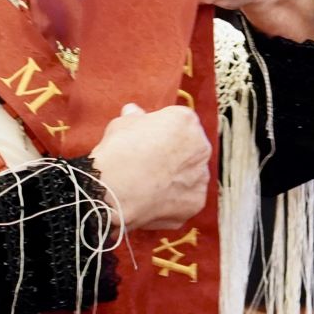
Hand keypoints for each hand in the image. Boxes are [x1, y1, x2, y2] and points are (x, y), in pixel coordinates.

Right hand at [90, 103, 210, 230]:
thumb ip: (135, 117)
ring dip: (176, 177)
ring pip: (191, 174)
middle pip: (190, 148)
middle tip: (150, 163)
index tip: (148, 141)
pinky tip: (154, 200)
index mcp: (186, 121)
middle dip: (173, 154)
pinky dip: (174, 199)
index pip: (179, 123)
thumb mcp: (122, 124)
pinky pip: (187, 197)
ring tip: (150, 184)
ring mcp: (201, 176)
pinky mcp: (196, 201)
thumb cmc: (117, 152)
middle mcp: (201, 146)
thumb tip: (134, 112)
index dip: (161, 133)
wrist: (111, 190)